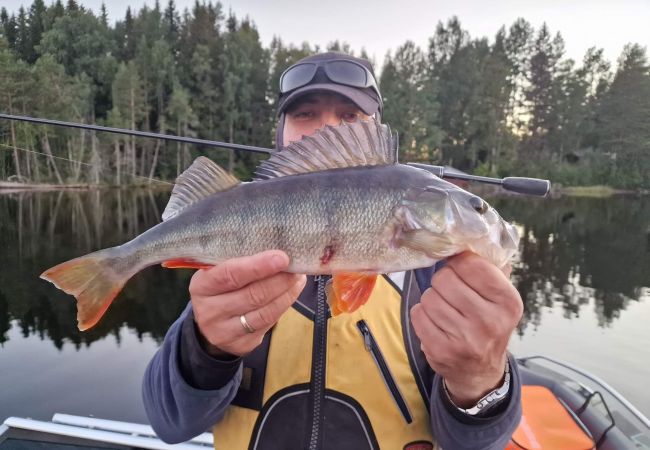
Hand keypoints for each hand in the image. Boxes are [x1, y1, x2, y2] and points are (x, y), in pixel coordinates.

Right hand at [189, 250, 306, 356]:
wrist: (210, 324)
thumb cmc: (220, 288)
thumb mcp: (218, 271)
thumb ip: (240, 260)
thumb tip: (276, 248)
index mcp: (202, 286)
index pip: (230, 274)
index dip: (257, 266)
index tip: (282, 257)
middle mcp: (209, 311)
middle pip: (252, 295)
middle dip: (279, 279)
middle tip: (296, 267)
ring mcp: (224, 331)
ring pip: (264, 312)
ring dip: (287, 293)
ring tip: (298, 278)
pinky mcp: (240, 345)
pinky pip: (268, 324)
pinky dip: (283, 306)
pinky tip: (291, 293)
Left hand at [410, 252, 522, 406]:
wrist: (481, 371)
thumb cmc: (488, 322)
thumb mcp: (501, 297)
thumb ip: (490, 268)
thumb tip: (466, 239)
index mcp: (508, 301)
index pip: (470, 264)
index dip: (458, 262)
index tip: (459, 269)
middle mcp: (490, 321)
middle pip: (444, 279)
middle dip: (442, 282)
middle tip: (451, 293)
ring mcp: (465, 339)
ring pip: (429, 297)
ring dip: (432, 299)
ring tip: (445, 310)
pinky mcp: (441, 351)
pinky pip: (418, 314)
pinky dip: (422, 314)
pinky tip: (436, 323)